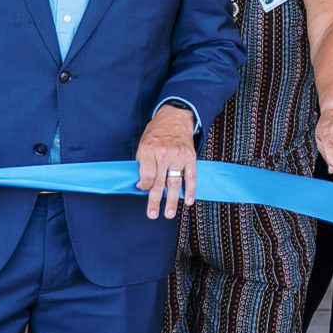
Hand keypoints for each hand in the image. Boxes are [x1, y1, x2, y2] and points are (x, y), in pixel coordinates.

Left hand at [135, 103, 198, 218]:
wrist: (176, 117)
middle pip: (159, 182)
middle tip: (153, 214)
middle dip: (155, 201)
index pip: (146, 175)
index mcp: (149, 150)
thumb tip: (142, 183)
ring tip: (169, 213)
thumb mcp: (143, 143)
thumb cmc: (157, 132)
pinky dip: (190, 189)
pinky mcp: (190, 157)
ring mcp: (179, 156)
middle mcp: (164, 154)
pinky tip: (189, 200)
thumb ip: (143, 163)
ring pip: (175, 182)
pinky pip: (191, 176)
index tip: (142, 190)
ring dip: (172, 200)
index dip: (143, 186)